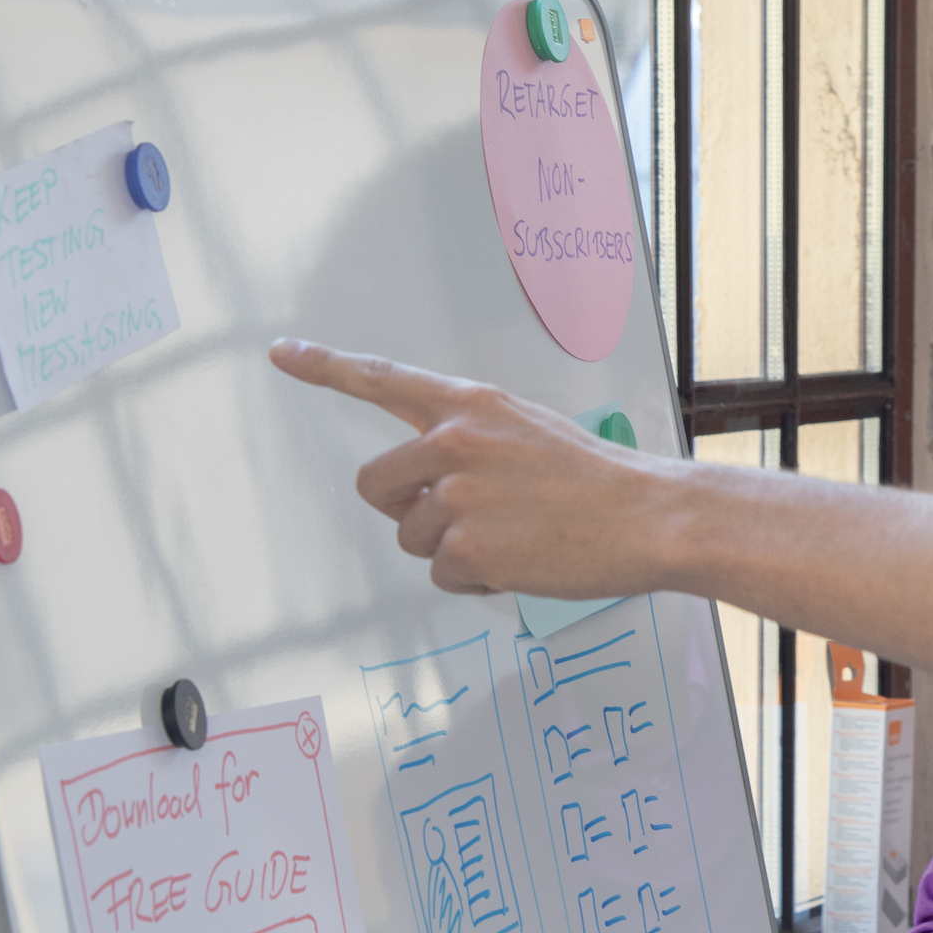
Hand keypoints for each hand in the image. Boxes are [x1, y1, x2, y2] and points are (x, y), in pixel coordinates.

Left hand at [270, 340, 662, 597]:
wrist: (649, 517)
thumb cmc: (600, 480)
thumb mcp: (530, 431)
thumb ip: (473, 441)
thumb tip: (433, 481)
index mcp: (471, 406)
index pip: (384, 380)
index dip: (326, 366)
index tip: (283, 353)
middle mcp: (453, 442)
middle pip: (375, 484)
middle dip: (406, 508)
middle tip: (462, 518)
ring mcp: (455, 496)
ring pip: (412, 537)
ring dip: (453, 549)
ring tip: (515, 538)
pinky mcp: (465, 547)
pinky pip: (443, 575)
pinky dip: (478, 580)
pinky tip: (523, 563)